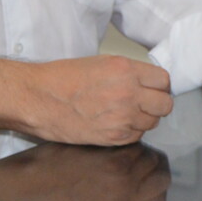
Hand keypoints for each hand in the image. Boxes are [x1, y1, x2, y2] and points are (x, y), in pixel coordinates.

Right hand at [0, 46, 173, 145]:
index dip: (158, 85)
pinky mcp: (113, 137)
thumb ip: (127, 74)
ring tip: (124, 115)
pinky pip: (136, 136)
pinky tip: (114, 125)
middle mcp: (129, 93)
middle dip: (156, 104)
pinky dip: (130, 132)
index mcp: (126, 69)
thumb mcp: (100, 64)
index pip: (164, 80)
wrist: (36, 99)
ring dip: (143, 119)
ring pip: (152, 122)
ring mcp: (122, 117)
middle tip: (142, 104)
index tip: (151, 88)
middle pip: (165, 104)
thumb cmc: (62, 78)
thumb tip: (146, 83)